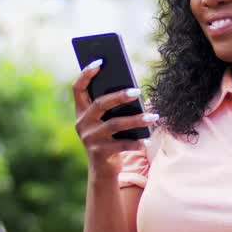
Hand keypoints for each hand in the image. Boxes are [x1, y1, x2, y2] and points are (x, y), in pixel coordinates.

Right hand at [71, 60, 157, 174]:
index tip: (100, 61)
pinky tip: (149, 140)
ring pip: (115, 124)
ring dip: (137, 120)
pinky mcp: (100, 152)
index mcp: (81, 111)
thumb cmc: (109, 138)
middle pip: (100, 104)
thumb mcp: (105, 122)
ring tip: (154, 117)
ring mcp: (90, 138)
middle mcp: (82, 123)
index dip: (86, 74)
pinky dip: (137, 142)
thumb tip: (133, 91)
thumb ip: (112, 108)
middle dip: (119, 96)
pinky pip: (122, 145)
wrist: (102, 170)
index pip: (78, 88)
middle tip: (137, 91)